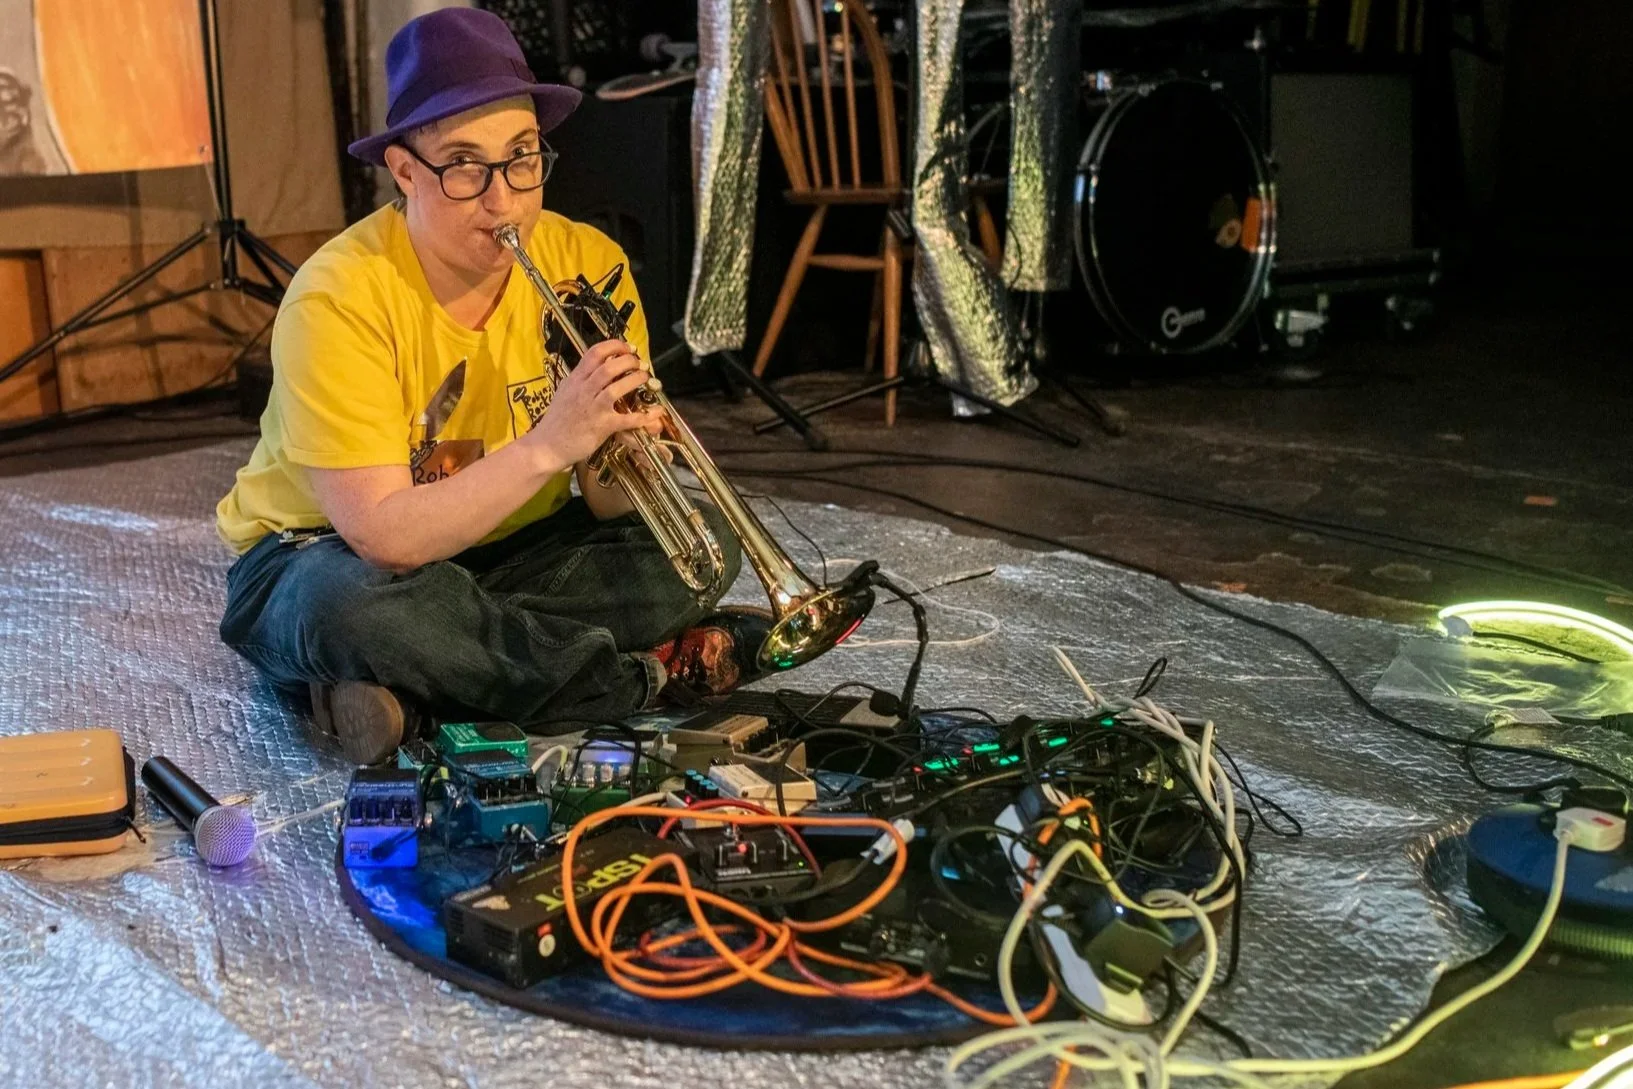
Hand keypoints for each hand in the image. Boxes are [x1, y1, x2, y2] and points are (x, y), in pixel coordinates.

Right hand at [521, 339, 663, 467]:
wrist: (546, 446)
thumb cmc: (556, 421)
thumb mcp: (565, 392)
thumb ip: (581, 379)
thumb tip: (596, 366)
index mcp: (575, 380)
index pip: (595, 353)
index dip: (615, 346)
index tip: (628, 348)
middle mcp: (583, 391)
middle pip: (609, 367)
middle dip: (629, 361)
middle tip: (638, 363)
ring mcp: (592, 408)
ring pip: (617, 388)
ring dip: (635, 380)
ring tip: (644, 378)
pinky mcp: (601, 427)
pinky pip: (626, 418)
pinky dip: (643, 415)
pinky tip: (654, 412)